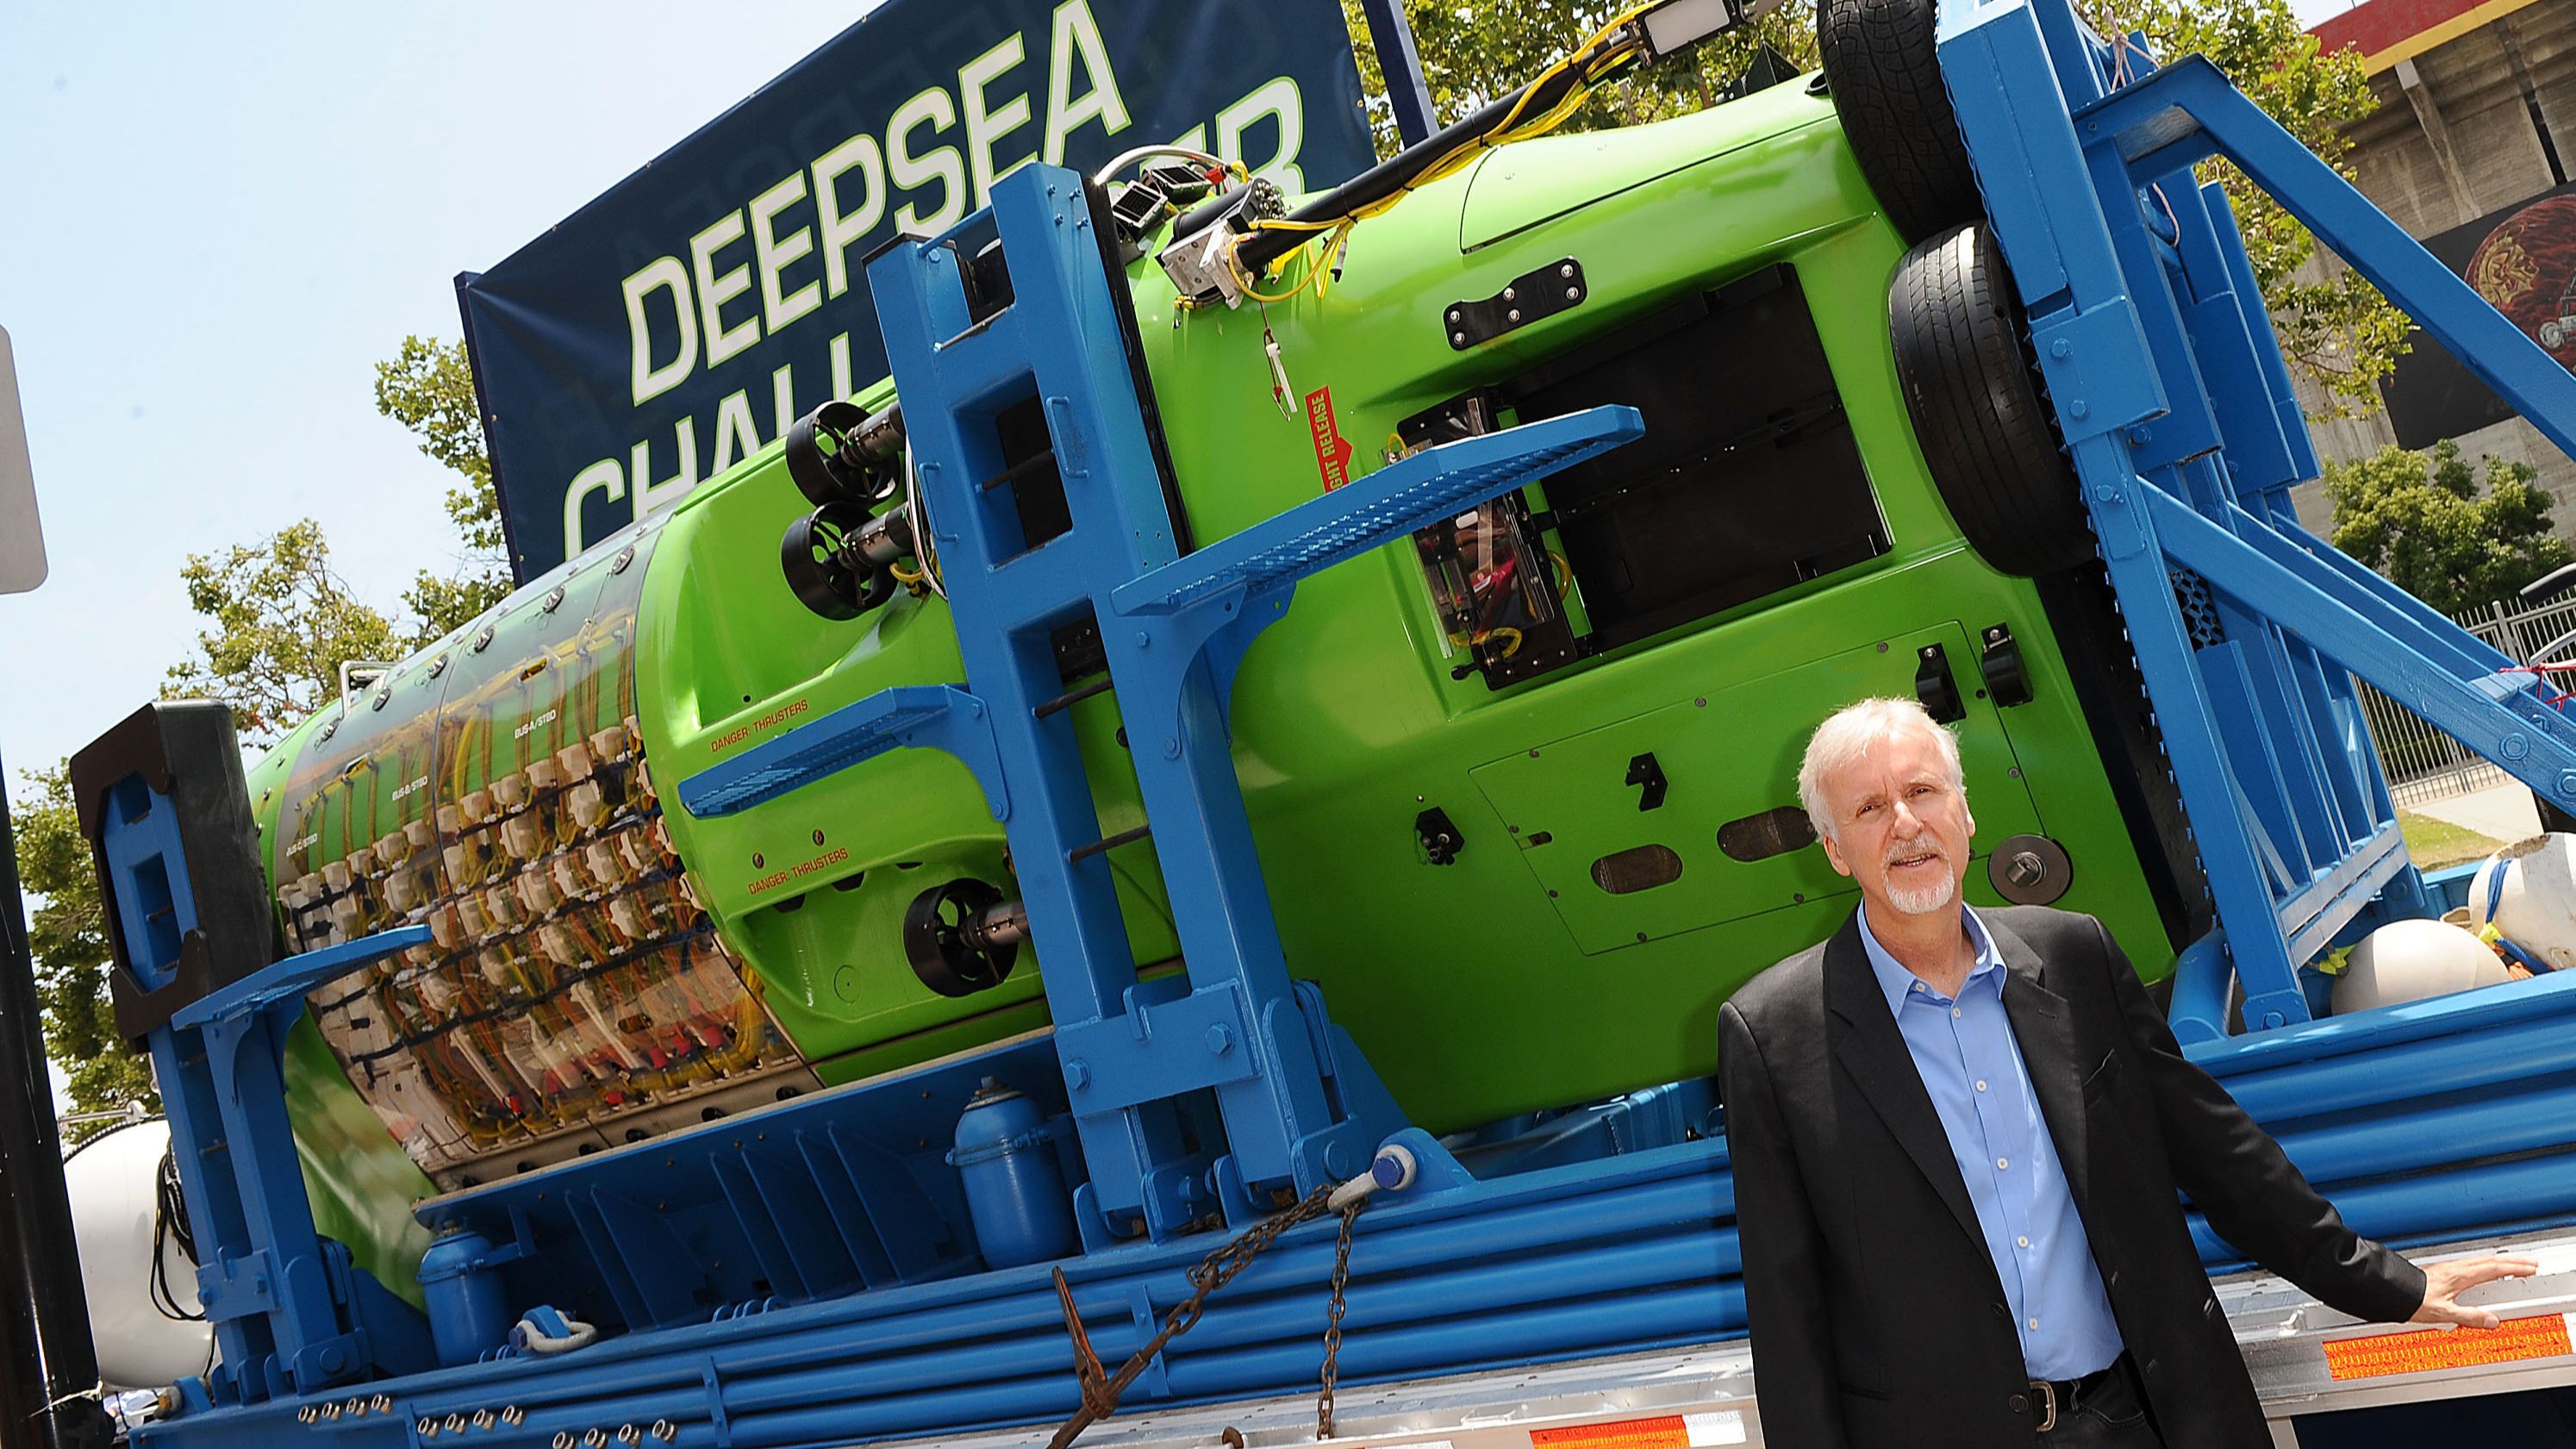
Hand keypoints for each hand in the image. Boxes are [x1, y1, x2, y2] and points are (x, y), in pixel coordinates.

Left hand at [2409, 1255, 2539, 1328]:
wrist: (2391, 1290)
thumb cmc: (2412, 1298)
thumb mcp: (2445, 1313)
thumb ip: (2470, 1317)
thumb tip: (2491, 1320)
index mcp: (2460, 1276)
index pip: (2494, 1269)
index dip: (2515, 1268)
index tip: (2530, 1268)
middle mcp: (2455, 1269)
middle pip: (2490, 1261)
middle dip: (2512, 1261)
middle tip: (2530, 1262)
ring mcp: (2448, 1268)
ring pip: (2480, 1260)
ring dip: (2500, 1261)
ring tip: (2513, 1263)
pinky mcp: (2442, 1271)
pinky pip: (2471, 1264)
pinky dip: (2485, 1264)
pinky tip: (2483, 1270)